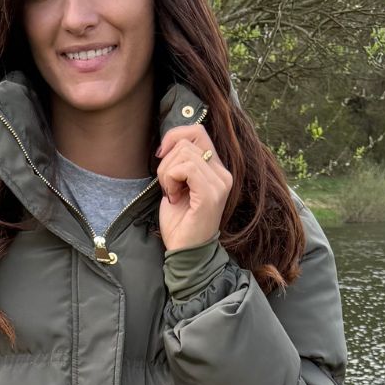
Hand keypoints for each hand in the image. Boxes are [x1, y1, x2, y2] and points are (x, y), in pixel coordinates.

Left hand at [155, 122, 232, 253]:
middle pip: (188, 141)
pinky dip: (170, 180)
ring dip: (167, 173)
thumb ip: (181, 163)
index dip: (174, 136)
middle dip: (167, 160)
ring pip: (184, 154)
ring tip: (171, 193)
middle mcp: (223, 174)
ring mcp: (219, 184)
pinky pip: (185, 169)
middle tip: (167, 185)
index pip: (198, 132)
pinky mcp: (210, 194)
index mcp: (217, 170)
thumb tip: (169, 142)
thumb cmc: (180, 222)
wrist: (185, 252)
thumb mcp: (178, 185)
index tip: (161, 155)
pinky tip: (173, 197)